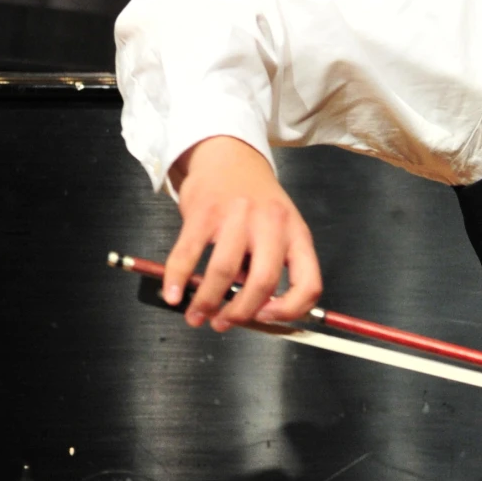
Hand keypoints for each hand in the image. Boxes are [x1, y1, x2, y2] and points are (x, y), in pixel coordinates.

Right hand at [163, 136, 322, 331]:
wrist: (229, 156)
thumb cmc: (255, 202)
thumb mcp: (279, 229)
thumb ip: (269, 265)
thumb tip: (249, 310)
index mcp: (297, 234)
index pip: (308, 283)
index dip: (290, 310)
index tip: (267, 319)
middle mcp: (272, 224)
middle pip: (263, 281)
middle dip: (241, 313)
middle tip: (224, 324)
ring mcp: (237, 216)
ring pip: (223, 272)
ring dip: (207, 302)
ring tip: (197, 316)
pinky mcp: (204, 211)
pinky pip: (188, 253)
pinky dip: (177, 279)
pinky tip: (174, 295)